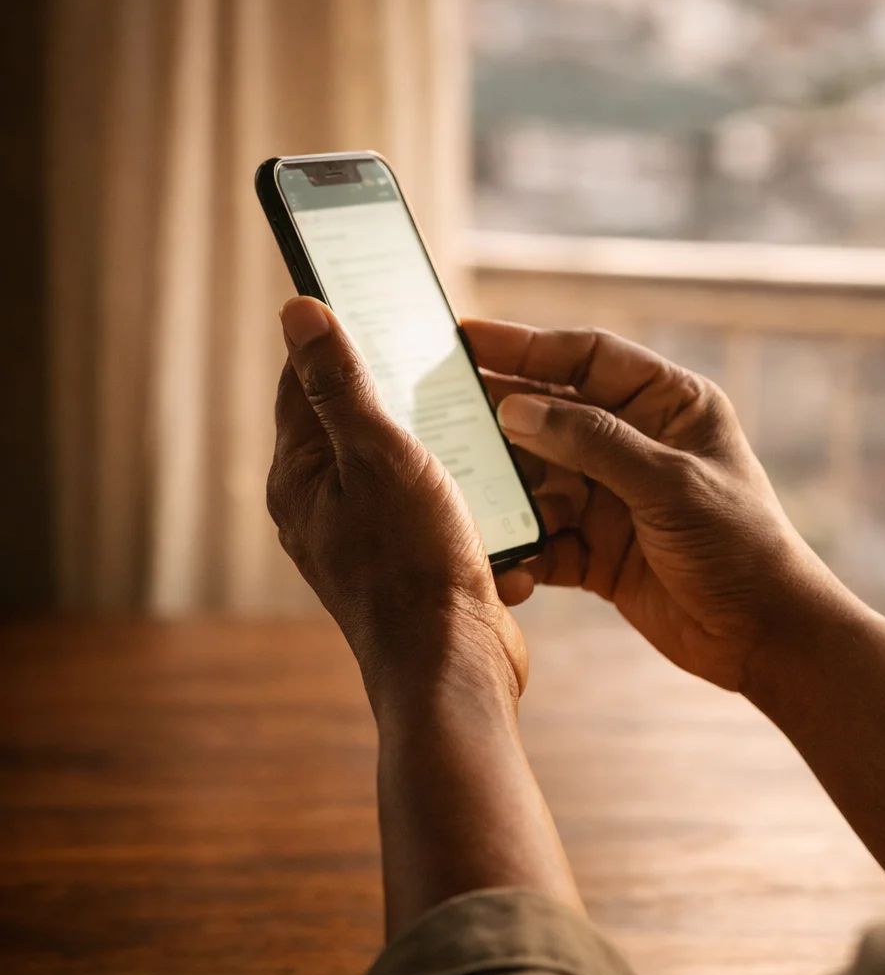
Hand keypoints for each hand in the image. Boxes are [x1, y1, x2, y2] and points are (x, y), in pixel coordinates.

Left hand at [267, 298, 525, 708]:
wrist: (454, 668)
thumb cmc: (413, 565)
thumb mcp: (381, 455)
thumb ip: (341, 384)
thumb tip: (298, 310)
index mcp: (300, 477)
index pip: (303, 383)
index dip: (341, 339)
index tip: (383, 306)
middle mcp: (324, 508)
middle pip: (360, 424)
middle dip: (407, 397)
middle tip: (449, 370)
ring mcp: (368, 540)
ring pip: (409, 468)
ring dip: (449, 452)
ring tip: (485, 439)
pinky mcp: (412, 566)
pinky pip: (440, 512)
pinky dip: (469, 499)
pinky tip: (498, 498)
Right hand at [462, 320, 853, 691]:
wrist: (765, 637)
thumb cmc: (740, 546)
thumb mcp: (669, 484)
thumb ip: (593, 443)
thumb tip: (516, 408)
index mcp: (670, 405)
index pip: (588, 358)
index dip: (527, 345)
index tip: (463, 338)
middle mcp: (637, 444)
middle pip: (552, 415)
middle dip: (497, 415)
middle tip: (430, 406)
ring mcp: (614, 498)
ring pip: (538, 478)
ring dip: (500, 486)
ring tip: (450, 483)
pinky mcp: (597, 551)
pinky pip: (543, 538)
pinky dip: (519, 548)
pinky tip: (498, 558)